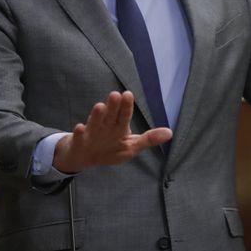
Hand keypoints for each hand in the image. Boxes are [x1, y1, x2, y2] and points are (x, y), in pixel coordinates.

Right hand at [52, 91, 172, 172]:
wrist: (84, 156)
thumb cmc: (111, 148)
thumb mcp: (131, 146)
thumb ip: (148, 139)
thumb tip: (170, 133)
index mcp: (118, 125)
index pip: (124, 115)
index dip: (126, 106)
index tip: (128, 94)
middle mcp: (105, 126)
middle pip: (110, 115)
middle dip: (113, 106)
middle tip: (115, 95)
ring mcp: (92, 133)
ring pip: (95, 123)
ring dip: (97, 115)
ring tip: (99, 106)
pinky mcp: (80, 142)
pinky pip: (80, 137)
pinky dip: (79, 133)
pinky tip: (80, 127)